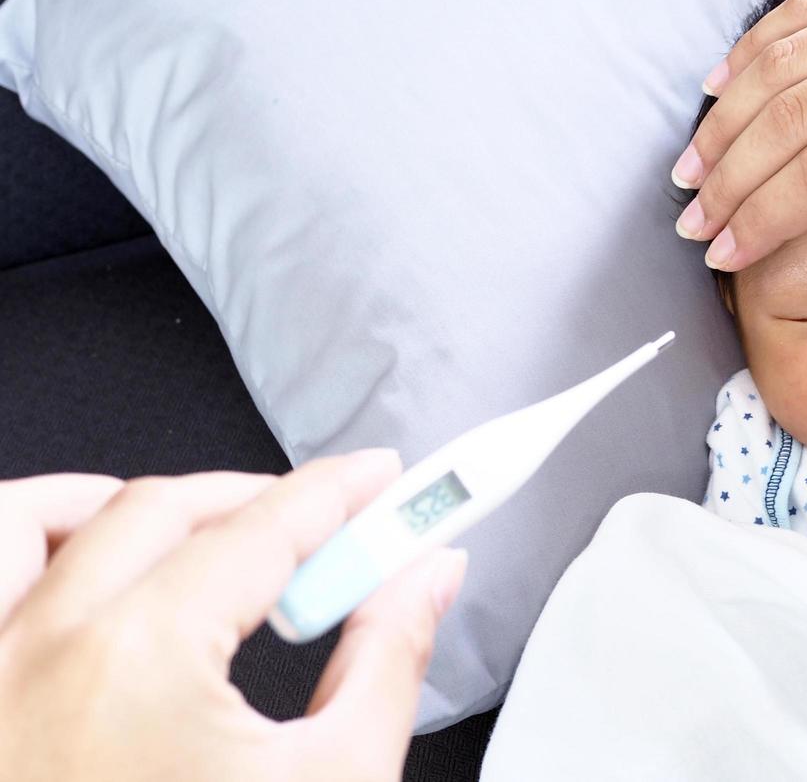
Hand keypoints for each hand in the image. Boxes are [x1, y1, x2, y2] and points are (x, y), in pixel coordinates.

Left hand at [0, 451, 467, 781]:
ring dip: (122, 504)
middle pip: (163, 507)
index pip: (263, 527)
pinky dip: (31, 549)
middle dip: (260, 499)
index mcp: (138, 664)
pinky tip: (82, 570)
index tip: (381, 482)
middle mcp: (35, 654)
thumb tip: (425, 582)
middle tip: (330, 531)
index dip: (339, 491)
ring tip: (193, 528)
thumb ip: (390, 660)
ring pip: (34, 519)